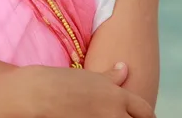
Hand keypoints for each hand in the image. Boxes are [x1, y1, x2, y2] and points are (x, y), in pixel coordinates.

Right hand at [4, 64, 153, 117]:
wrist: (35, 95)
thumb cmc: (58, 81)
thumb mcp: (88, 76)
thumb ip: (111, 77)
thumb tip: (124, 68)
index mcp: (116, 95)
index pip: (146, 111)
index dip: (144, 115)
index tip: (137, 116)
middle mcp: (114, 113)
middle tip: (118, 117)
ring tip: (97, 116)